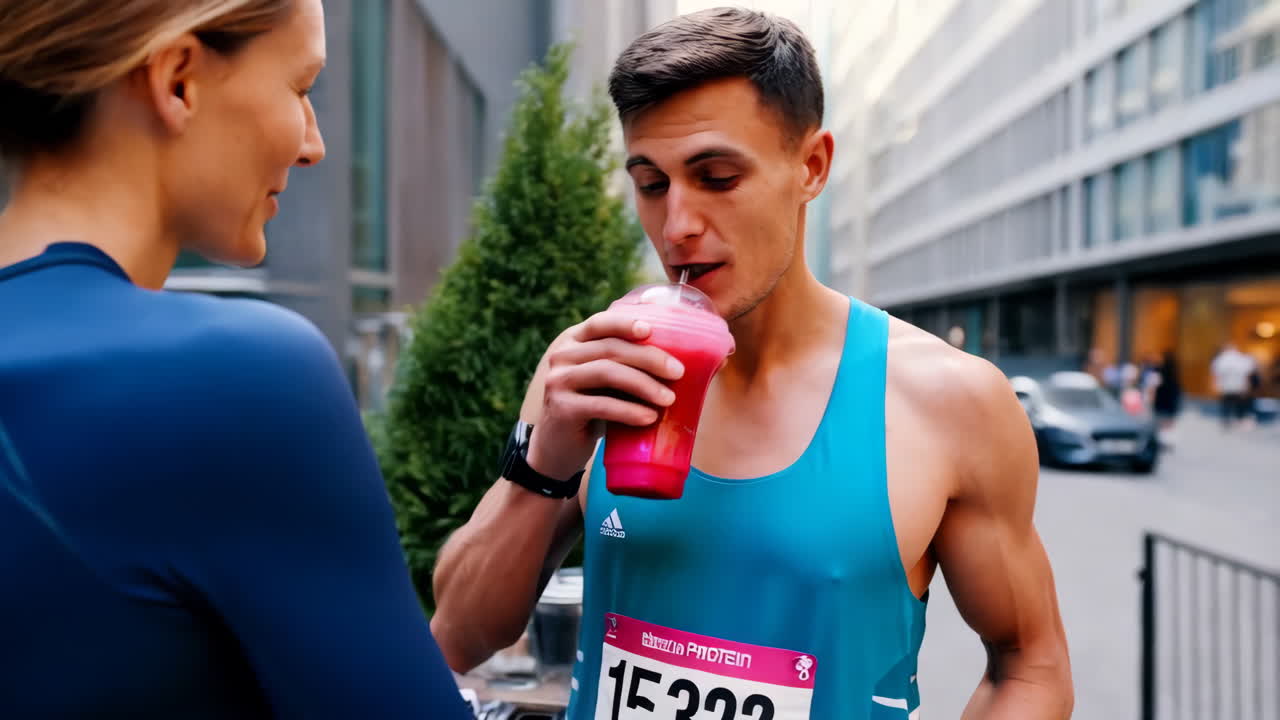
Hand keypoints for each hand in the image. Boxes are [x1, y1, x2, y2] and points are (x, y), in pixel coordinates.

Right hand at [526, 311, 684, 480]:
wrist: (558, 446)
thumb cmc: (591, 408)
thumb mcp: (603, 381)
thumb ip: (624, 364)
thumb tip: (674, 360)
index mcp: (573, 341)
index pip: (600, 323)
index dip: (625, 323)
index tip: (651, 330)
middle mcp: (562, 356)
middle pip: (610, 348)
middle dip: (649, 358)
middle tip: (678, 372)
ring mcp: (559, 381)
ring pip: (607, 372)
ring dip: (644, 384)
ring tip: (669, 398)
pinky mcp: (561, 408)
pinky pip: (602, 405)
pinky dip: (629, 411)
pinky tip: (649, 417)